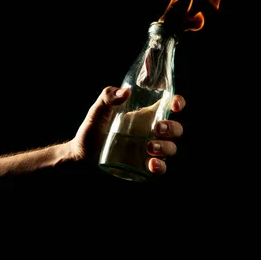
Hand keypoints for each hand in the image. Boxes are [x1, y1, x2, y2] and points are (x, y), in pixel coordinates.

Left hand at [69, 86, 185, 174]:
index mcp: (145, 115)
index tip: (175, 105)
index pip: (170, 106)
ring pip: (172, 148)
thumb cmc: (92, 129)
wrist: (81, 156)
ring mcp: (149, 150)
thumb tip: (125, 92)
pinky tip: (151, 164)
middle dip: (172, 127)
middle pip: (176, 128)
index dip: (178, 103)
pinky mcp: (143, 166)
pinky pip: (161, 168)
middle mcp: (151, 132)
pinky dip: (161, 166)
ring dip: (166, 146)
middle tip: (157, 128)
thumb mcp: (98, 111)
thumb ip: (108, 97)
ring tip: (149, 147)